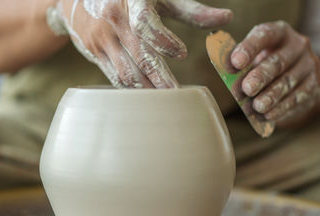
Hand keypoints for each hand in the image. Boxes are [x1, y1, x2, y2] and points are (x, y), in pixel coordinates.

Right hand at [59, 0, 231, 87]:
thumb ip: (191, 11)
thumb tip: (227, 19)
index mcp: (131, 1)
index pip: (146, 24)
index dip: (163, 41)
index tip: (182, 54)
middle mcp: (113, 20)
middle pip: (139, 57)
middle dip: (159, 79)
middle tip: (177, 95)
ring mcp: (100, 39)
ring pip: (126, 72)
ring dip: (146, 89)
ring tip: (164, 102)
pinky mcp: (92, 52)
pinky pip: (114, 76)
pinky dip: (131, 88)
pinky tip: (145, 97)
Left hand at [231, 21, 319, 121]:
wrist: (289, 77)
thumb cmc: (261, 64)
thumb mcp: (250, 57)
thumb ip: (238, 61)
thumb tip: (225, 69)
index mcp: (279, 32)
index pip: (265, 35)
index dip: (249, 48)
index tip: (235, 62)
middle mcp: (298, 45)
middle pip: (278, 62)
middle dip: (261, 76)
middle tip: (247, 89)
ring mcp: (309, 65)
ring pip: (288, 82)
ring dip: (271, 96)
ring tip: (256, 107)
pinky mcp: (314, 85)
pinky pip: (297, 98)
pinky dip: (281, 108)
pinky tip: (267, 115)